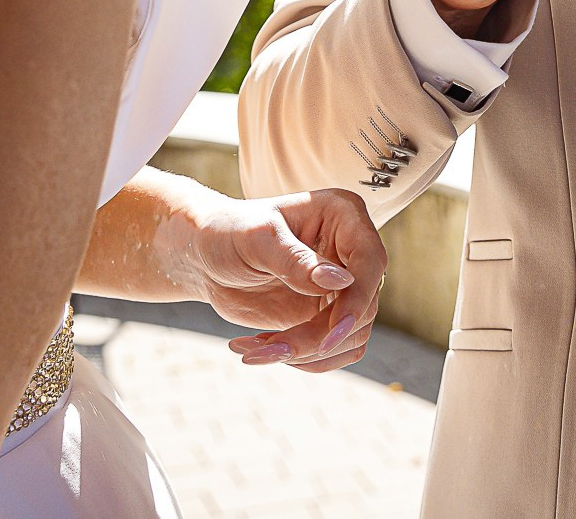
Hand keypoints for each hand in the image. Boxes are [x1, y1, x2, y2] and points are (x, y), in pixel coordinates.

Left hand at [184, 190, 387, 374]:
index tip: (331, 333)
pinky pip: (330, 350)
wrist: (205, 255)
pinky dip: (299, 359)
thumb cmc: (228, 232)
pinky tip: (258, 347)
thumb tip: (343, 281)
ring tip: (254, 349)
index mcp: (343, 217)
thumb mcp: (257, 240)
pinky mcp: (325, 316)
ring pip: (350, 337)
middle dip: (318, 338)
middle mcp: (350, 251)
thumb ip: (297, 260)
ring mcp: (340, 287)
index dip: (357, 300)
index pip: (370, 262)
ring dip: (306, 354)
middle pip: (362, 308)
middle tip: (268, 348)